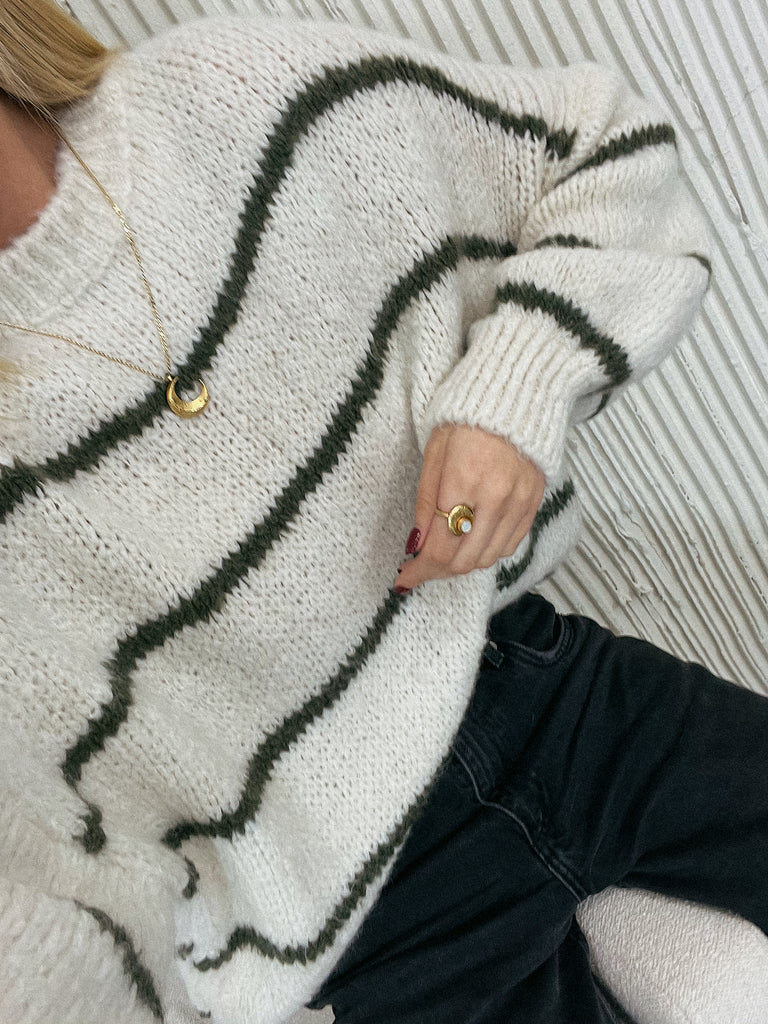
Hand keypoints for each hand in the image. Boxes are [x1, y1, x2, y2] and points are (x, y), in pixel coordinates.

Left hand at [395, 425, 544, 591]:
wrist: (517, 395)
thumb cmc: (466, 418)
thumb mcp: (434, 453)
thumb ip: (426, 501)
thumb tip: (416, 543)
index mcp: (463, 482)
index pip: (440, 548)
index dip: (418, 571)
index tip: (403, 579)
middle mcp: (495, 499)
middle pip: (463, 560)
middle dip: (437, 571)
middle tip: (420, 566)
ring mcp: (519, 503)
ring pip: (488, 558)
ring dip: (462, 563)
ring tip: (445, 552)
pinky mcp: (534, 504)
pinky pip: (511, 545)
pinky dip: (488, 551)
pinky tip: (472, 541)